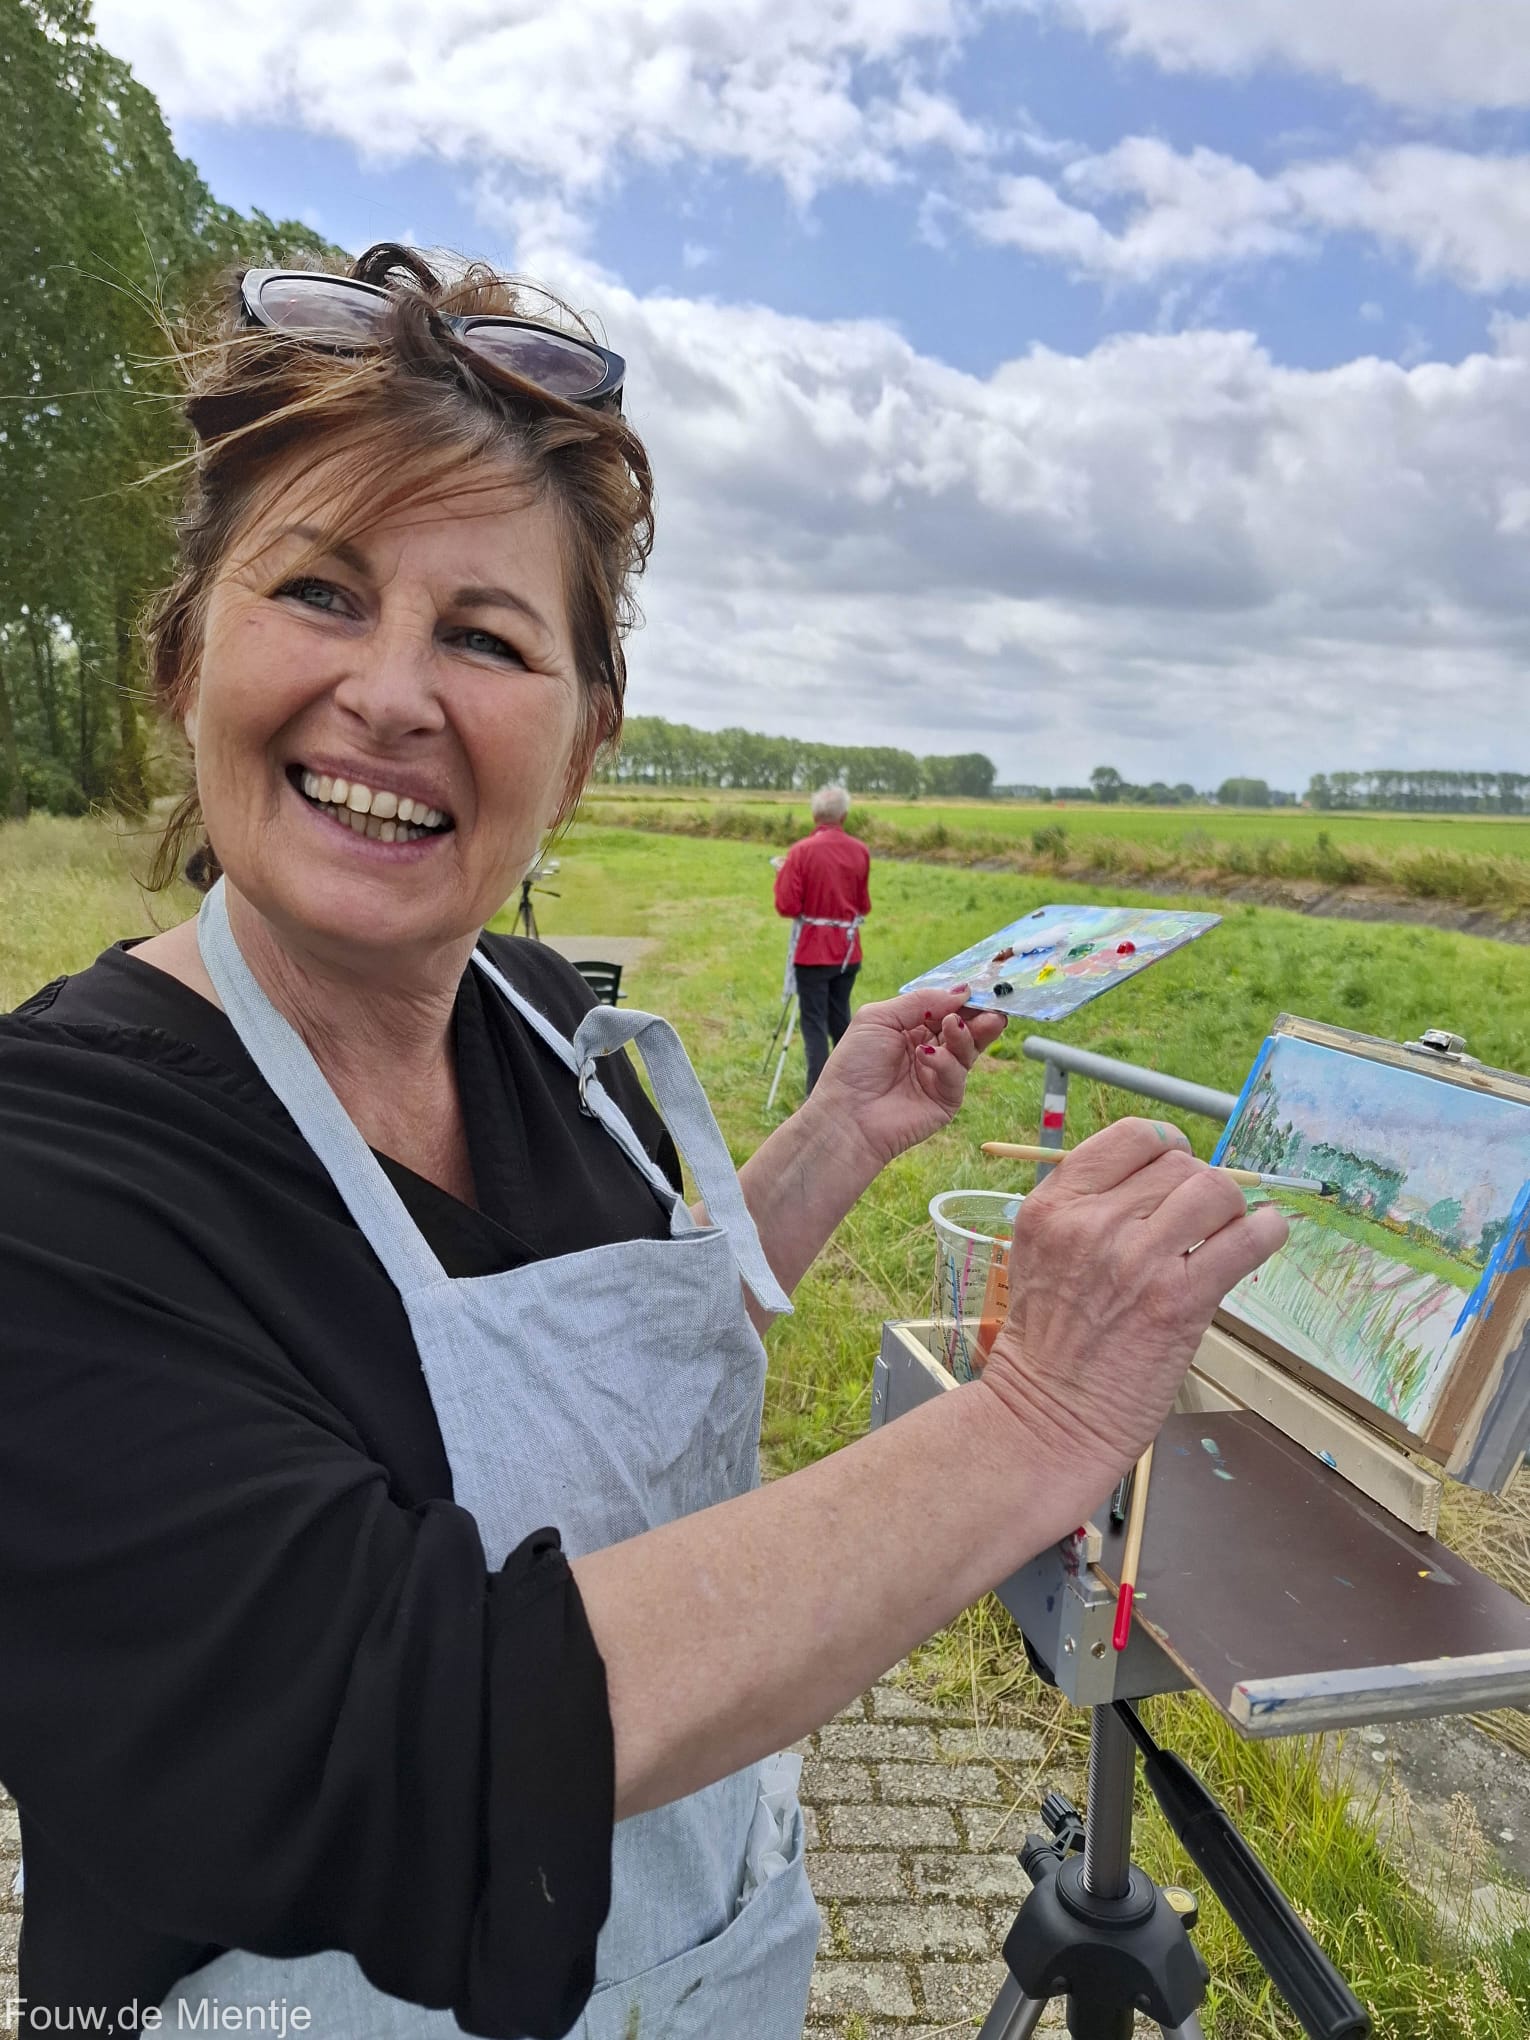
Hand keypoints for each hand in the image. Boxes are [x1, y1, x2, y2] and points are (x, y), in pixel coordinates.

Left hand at [806, 984, 1006, 1169]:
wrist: (846, 1116)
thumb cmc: (854, 1065)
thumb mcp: (880, 1018)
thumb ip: (920, 1001)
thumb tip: (962, 991)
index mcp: (912, 1028)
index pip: (945, 1008)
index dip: (961, 998)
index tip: (977, 987)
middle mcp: (930, 1049)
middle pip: (964, 1027)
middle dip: (977, 1015)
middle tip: (990, 1005)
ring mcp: (939, 1074)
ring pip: (967, 1049)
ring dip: (964, 1033)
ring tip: (952, 1024)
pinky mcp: (947, 1099)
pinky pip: (956, 1074)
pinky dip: (944, 1062)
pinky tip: (925, 1055)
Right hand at [980, 1118, 1288, 1499]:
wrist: (1047, 1416)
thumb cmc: (1047, 1341)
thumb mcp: (1040, 1252)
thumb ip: (1088, 1209)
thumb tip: (1164, 1179)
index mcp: (1054, 1204)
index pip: (1133, 1138)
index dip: (1166, 1148)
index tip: (1175, 1170)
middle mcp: (1093, 1223)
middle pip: (1179, 1164)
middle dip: (1197, 1187)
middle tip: (1199, 1222)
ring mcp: (1138, 1259)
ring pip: (1214, 1191)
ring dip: (1231, 1209)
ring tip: (1225, 1236)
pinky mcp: (1179, 1300)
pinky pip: (1247, 1240)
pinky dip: (1267, 1232)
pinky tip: (1264, 1237)